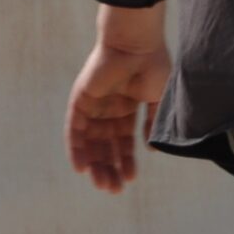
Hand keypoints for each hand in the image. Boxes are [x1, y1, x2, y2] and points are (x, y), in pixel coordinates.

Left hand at [66, 6, 170, 193]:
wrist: (137, 43)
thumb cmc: (153, 65)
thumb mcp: (159, 100)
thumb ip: (154, 124)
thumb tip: (152, 149)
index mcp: (127, 107)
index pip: (123, 141)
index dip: (126, 160)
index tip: (131, 178)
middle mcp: (108, 108)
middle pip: (105, 145)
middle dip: (109, 168)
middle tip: (114, 189)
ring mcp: (93, 105)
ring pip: (89, 142)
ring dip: (94, 164)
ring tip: (103, 184)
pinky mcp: (79, 100)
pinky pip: (74, 130)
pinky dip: (76, 149)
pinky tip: (81, 168)